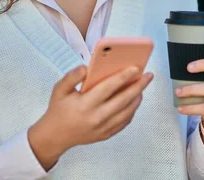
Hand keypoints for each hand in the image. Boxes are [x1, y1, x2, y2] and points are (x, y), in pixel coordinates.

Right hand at [28, 65, 153, 169]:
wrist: (55, 136)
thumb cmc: (58, 110)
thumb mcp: (59, 89)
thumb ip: (71, 76)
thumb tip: (86, 68)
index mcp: (85, 105)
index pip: (109, 88)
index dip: (123, 76)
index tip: (135, 67)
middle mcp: (97, 117)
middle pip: (124, 99)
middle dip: (138, 86)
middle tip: (148, 75)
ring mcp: (103, 128)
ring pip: (128, 111)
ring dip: (137, 97)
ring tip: (142, 86)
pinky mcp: (107, 134)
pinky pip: (125, 121)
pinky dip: (132, 110)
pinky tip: (134, 100)